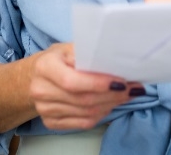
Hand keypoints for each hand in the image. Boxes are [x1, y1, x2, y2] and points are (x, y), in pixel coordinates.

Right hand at [28, 43, 143, 130]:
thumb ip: (88, 52)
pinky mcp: (50, 122)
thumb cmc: (59, 59)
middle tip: (133, 89)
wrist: (36, 76)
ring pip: (86, 113)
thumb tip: (115, 60)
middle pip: (83, 99)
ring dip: (110, 105)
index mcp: (45, 67)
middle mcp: (40, 90)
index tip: (122, 82)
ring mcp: (44, 109)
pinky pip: (83, 123)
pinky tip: (109, 105)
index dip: (99, 84)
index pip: (73, 81)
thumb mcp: (70, 47)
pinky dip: (101, 115)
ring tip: (125, 96)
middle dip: (113, 96)